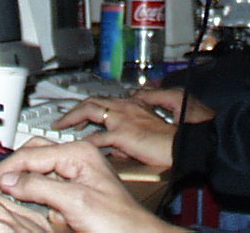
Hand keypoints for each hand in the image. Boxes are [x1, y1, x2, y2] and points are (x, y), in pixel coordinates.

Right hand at [0, 139, 175, 232]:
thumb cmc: (119, 221)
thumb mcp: (75, 202)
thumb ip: (40, 188)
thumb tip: (9, 180)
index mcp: (79, 152)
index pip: (31, 154)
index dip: (5, 170)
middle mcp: (78, 157)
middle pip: (33, 155)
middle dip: (12, 171)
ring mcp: (77, 172)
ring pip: (38, 170)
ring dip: (24, 183)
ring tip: (6, 194)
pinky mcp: (76, 188)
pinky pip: (47, 185)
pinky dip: (35, 194)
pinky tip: (29, 203)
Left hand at [53, 91, 207, 169]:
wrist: (189, 141)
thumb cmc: (179, 133)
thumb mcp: (156, 126)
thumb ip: (134, 133)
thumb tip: (118, 145)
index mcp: (135, 103)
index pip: (107, 101)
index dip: (91, 107)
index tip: (81, 115)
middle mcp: (126, 106)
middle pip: (92, 101)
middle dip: (75, 109)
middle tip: (63, 120)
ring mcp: (123, 118)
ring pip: (90, 111)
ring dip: (72, 118)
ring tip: (61, 127)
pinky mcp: (123, 133)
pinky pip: (98, 137)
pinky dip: (85, 142)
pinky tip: (76, 149)